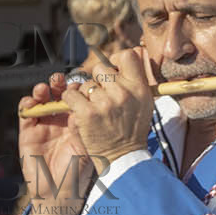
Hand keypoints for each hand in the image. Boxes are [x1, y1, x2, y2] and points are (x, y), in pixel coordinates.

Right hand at [18, 73, 98, 214]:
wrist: (59, 194)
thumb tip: (89, 107)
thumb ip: (87, 127)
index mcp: (79, 122)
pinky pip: (26, 112)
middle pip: (60, 94)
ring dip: (43, 90)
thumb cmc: (78, 173)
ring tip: (46, 88)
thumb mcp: (87, 147)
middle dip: (60, 84)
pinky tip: (31, 102)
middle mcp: (62, 120)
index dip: (78, 89)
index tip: (81, 84)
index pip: (79, 98)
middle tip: (61, 81)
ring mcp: (45, 125)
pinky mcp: (28, 132)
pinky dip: (27, 103)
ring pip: (42, 99)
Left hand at [60, 47, 153, 164]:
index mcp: (139, 88)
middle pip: (101, 68)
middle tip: (100, 95)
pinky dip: (71, 103)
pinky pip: (71, 96)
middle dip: (98, 80)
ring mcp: (104, 102)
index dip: (116, 60)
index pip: (127, 55)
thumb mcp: (144, 105)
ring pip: (85, 84)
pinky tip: (80, 112)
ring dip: (85, 95)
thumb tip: (124, 63)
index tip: (113, 71)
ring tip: (94, 110)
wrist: (124, 158)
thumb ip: (135, 84)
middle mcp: (123, 92)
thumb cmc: (132, 131)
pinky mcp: (87, 113)